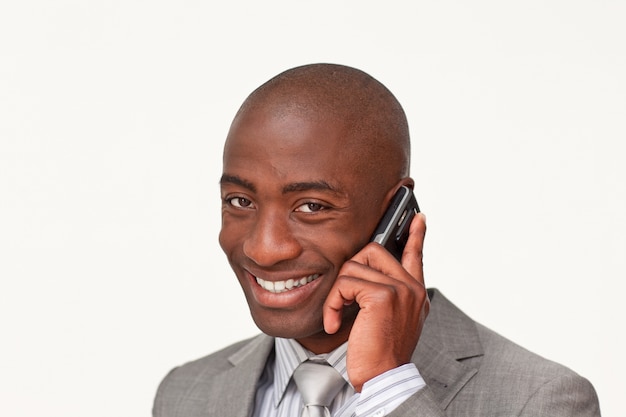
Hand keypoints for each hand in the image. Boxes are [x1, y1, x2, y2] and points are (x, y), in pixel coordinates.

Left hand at [323, 213, 428, 391]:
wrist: (384, 379)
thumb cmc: (380, 353)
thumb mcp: (389, 320)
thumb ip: (385, 295)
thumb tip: (366, 275)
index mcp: (415, 293)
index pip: (416, 255)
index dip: (415, 235)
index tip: (418, 218)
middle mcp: (412, 288)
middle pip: (372, 251)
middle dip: (350, 271)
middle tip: (345, 299)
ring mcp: (400, 289)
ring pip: (354, 266)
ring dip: (338, 293)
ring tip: (339, 316)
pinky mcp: (382, 296)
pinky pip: (346, 283)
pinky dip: (333, 303)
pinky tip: (336, 322)